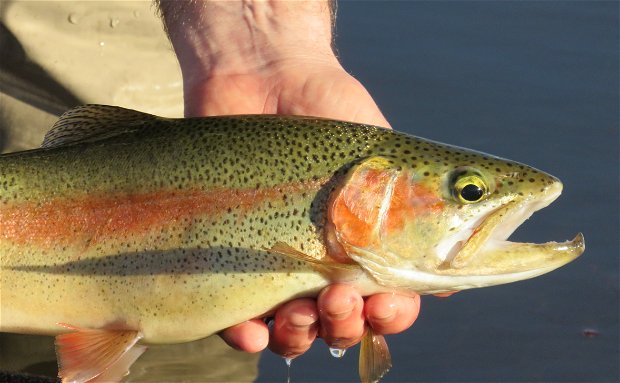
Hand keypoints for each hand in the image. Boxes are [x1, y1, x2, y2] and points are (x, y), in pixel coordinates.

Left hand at [158, 0, 420, 357]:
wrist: (268, 79)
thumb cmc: (336, 115)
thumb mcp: (391, 161)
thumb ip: (422, 219)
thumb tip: (455, 285)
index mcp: (371, 246)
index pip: (389, 301)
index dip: (392, 315)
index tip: (386, 303)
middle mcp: (327, 263)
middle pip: (343, 324)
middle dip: (346, 325)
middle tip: (341, 299)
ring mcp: (279, 265)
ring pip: (295, 331)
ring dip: (303, 335)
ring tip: (301, 311)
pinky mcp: (233, 260)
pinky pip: (237, 317)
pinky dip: (246, 334)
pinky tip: (251, 329)